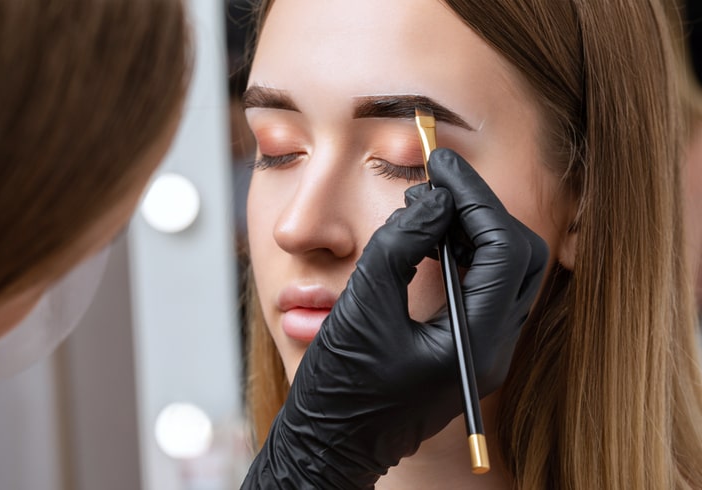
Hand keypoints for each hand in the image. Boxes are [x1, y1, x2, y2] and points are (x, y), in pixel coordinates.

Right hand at [241, 148, 548, 488]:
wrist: (330, 444)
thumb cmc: (340, 387)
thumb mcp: (363, 305)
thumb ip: (401, 244)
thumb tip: (436, 198)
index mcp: (477, 343)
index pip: (504, 248)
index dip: (473, 196)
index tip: (439, 163)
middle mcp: (493, 349)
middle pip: (518, 257)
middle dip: (480, 210)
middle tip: (437, 183)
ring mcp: (482, 351)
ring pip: (504, 271)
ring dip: (472, 229)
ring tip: (429, 205)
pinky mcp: (464, 348)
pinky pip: (481, 288)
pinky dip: (462, 254)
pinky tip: (429, 240)